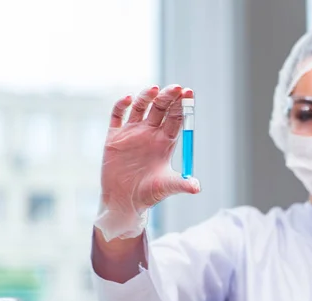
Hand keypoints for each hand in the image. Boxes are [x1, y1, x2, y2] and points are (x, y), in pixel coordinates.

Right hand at [94, 84, 199, 240]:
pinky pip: (117, 116)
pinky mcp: (114, 137)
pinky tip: (129, 99)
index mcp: (166, 142)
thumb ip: (181, 184)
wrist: (124, 202)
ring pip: (141, 108)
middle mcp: (151, 134)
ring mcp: (132, 133)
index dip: (182, 106)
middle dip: (168, 97)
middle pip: (161, 109)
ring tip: (154, 89)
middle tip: (176, 87)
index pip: (176, 118)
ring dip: (147, 97)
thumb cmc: (148, 195)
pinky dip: (121, 105)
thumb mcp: (166, 187)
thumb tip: (197, 187)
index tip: (188, 93)